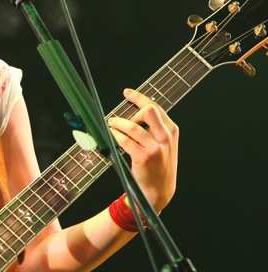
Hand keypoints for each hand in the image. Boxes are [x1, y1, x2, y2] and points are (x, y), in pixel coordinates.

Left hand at [107, 88, 178, 211]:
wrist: (159, 190)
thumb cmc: (158, 165)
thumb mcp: (163, 144)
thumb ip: (154, 128)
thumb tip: (136, 111)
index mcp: (171, 130)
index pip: (155, 107)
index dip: (139, 98)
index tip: (127, 93)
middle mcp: (166, 137)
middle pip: (148, 111)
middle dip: (132, 111)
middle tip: (121, 119)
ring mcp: (156, 147)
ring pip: (132, 126)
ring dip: (118, 124)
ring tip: (111, 124)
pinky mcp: (145, 157)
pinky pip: (125, 140)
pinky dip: (116, 135)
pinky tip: (113, 135)